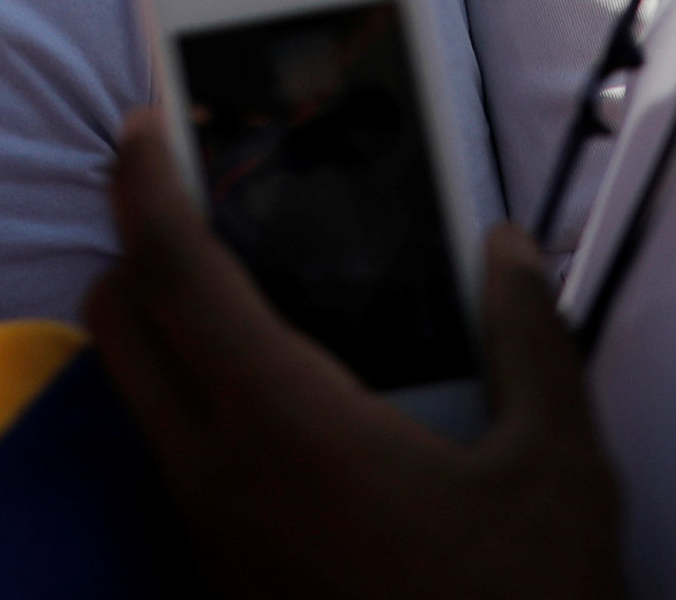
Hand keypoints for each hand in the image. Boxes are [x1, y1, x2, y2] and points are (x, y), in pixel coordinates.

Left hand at [83, 110, 624, 598]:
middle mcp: (212, 475)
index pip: (169, 267)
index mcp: (281, 423)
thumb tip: (505, 246)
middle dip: (138, 245)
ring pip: (137, 395)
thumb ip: (531, 339)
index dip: (146, 179)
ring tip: (253, 293)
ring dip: (164, 330)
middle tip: (200, 202)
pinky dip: (197, 406)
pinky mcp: (214, 581)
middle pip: (115, 318)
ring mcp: (203, 535)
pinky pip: (173, 462)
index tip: (144, 121)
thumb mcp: (560, 472)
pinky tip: (290, 405)